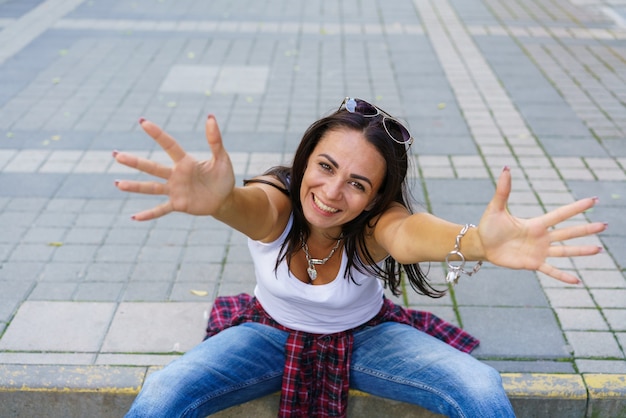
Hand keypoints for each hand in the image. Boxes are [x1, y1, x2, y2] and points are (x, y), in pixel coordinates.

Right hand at [114, 115, 234, 219]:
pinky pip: (161, 209)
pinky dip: (149, 214)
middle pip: (152, 167)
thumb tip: (211, 117)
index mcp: (185, 162)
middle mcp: (176, 175)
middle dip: (135, 161)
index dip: (157, 134)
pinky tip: (135, 217)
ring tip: (118, 184)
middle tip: (116, 155)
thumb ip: (215, 140)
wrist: (225, 199)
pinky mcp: (178, 205)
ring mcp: (175, 190)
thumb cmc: (223, 176)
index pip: (169, 145)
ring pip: (152, 187)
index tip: (143, 122)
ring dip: (135, 186)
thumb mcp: (222, 158)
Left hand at [477, 167, 606, 283]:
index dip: (576, 208)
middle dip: (586, 229)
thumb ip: (503, 190)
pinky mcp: (532, 264)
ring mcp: (538, 251)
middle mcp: (541, 238)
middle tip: (604, 225)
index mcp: (536, 224)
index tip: (593, 201)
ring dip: (581, 251)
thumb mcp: (496, 207)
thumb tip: (506, 168)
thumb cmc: (488, 226)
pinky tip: (577, 281)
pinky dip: (563, 276)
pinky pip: (551, 271)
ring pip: (564, 251)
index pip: (560, 214)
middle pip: (568, 233)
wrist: (481, 245)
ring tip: (598, 249)